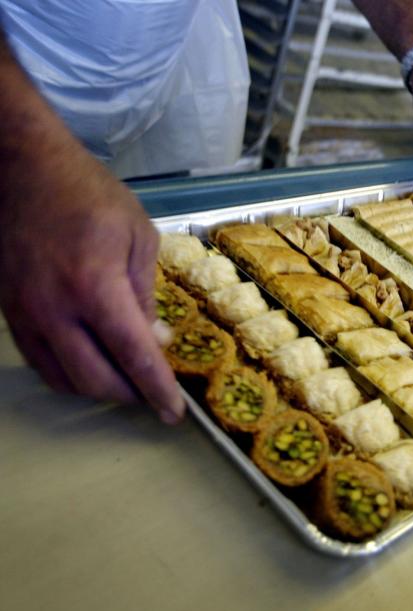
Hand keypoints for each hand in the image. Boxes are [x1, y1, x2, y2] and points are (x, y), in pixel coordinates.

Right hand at [0, 146, 184, 423]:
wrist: (24, 171)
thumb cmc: (91, 196)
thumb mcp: (139, 238)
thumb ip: (146, 295)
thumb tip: (155, 341)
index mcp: (95, 285)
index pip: (132, 354)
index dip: (156, 389)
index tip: (174, 413)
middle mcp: (55, 307)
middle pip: (95, 378)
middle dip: (130, 395)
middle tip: (154, 396)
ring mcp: (26, 313)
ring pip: (63, 379)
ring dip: (99, 389)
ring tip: (128, 382)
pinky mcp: (10, 313)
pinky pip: (40, 363)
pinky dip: (69, 375)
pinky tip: (91, 366)